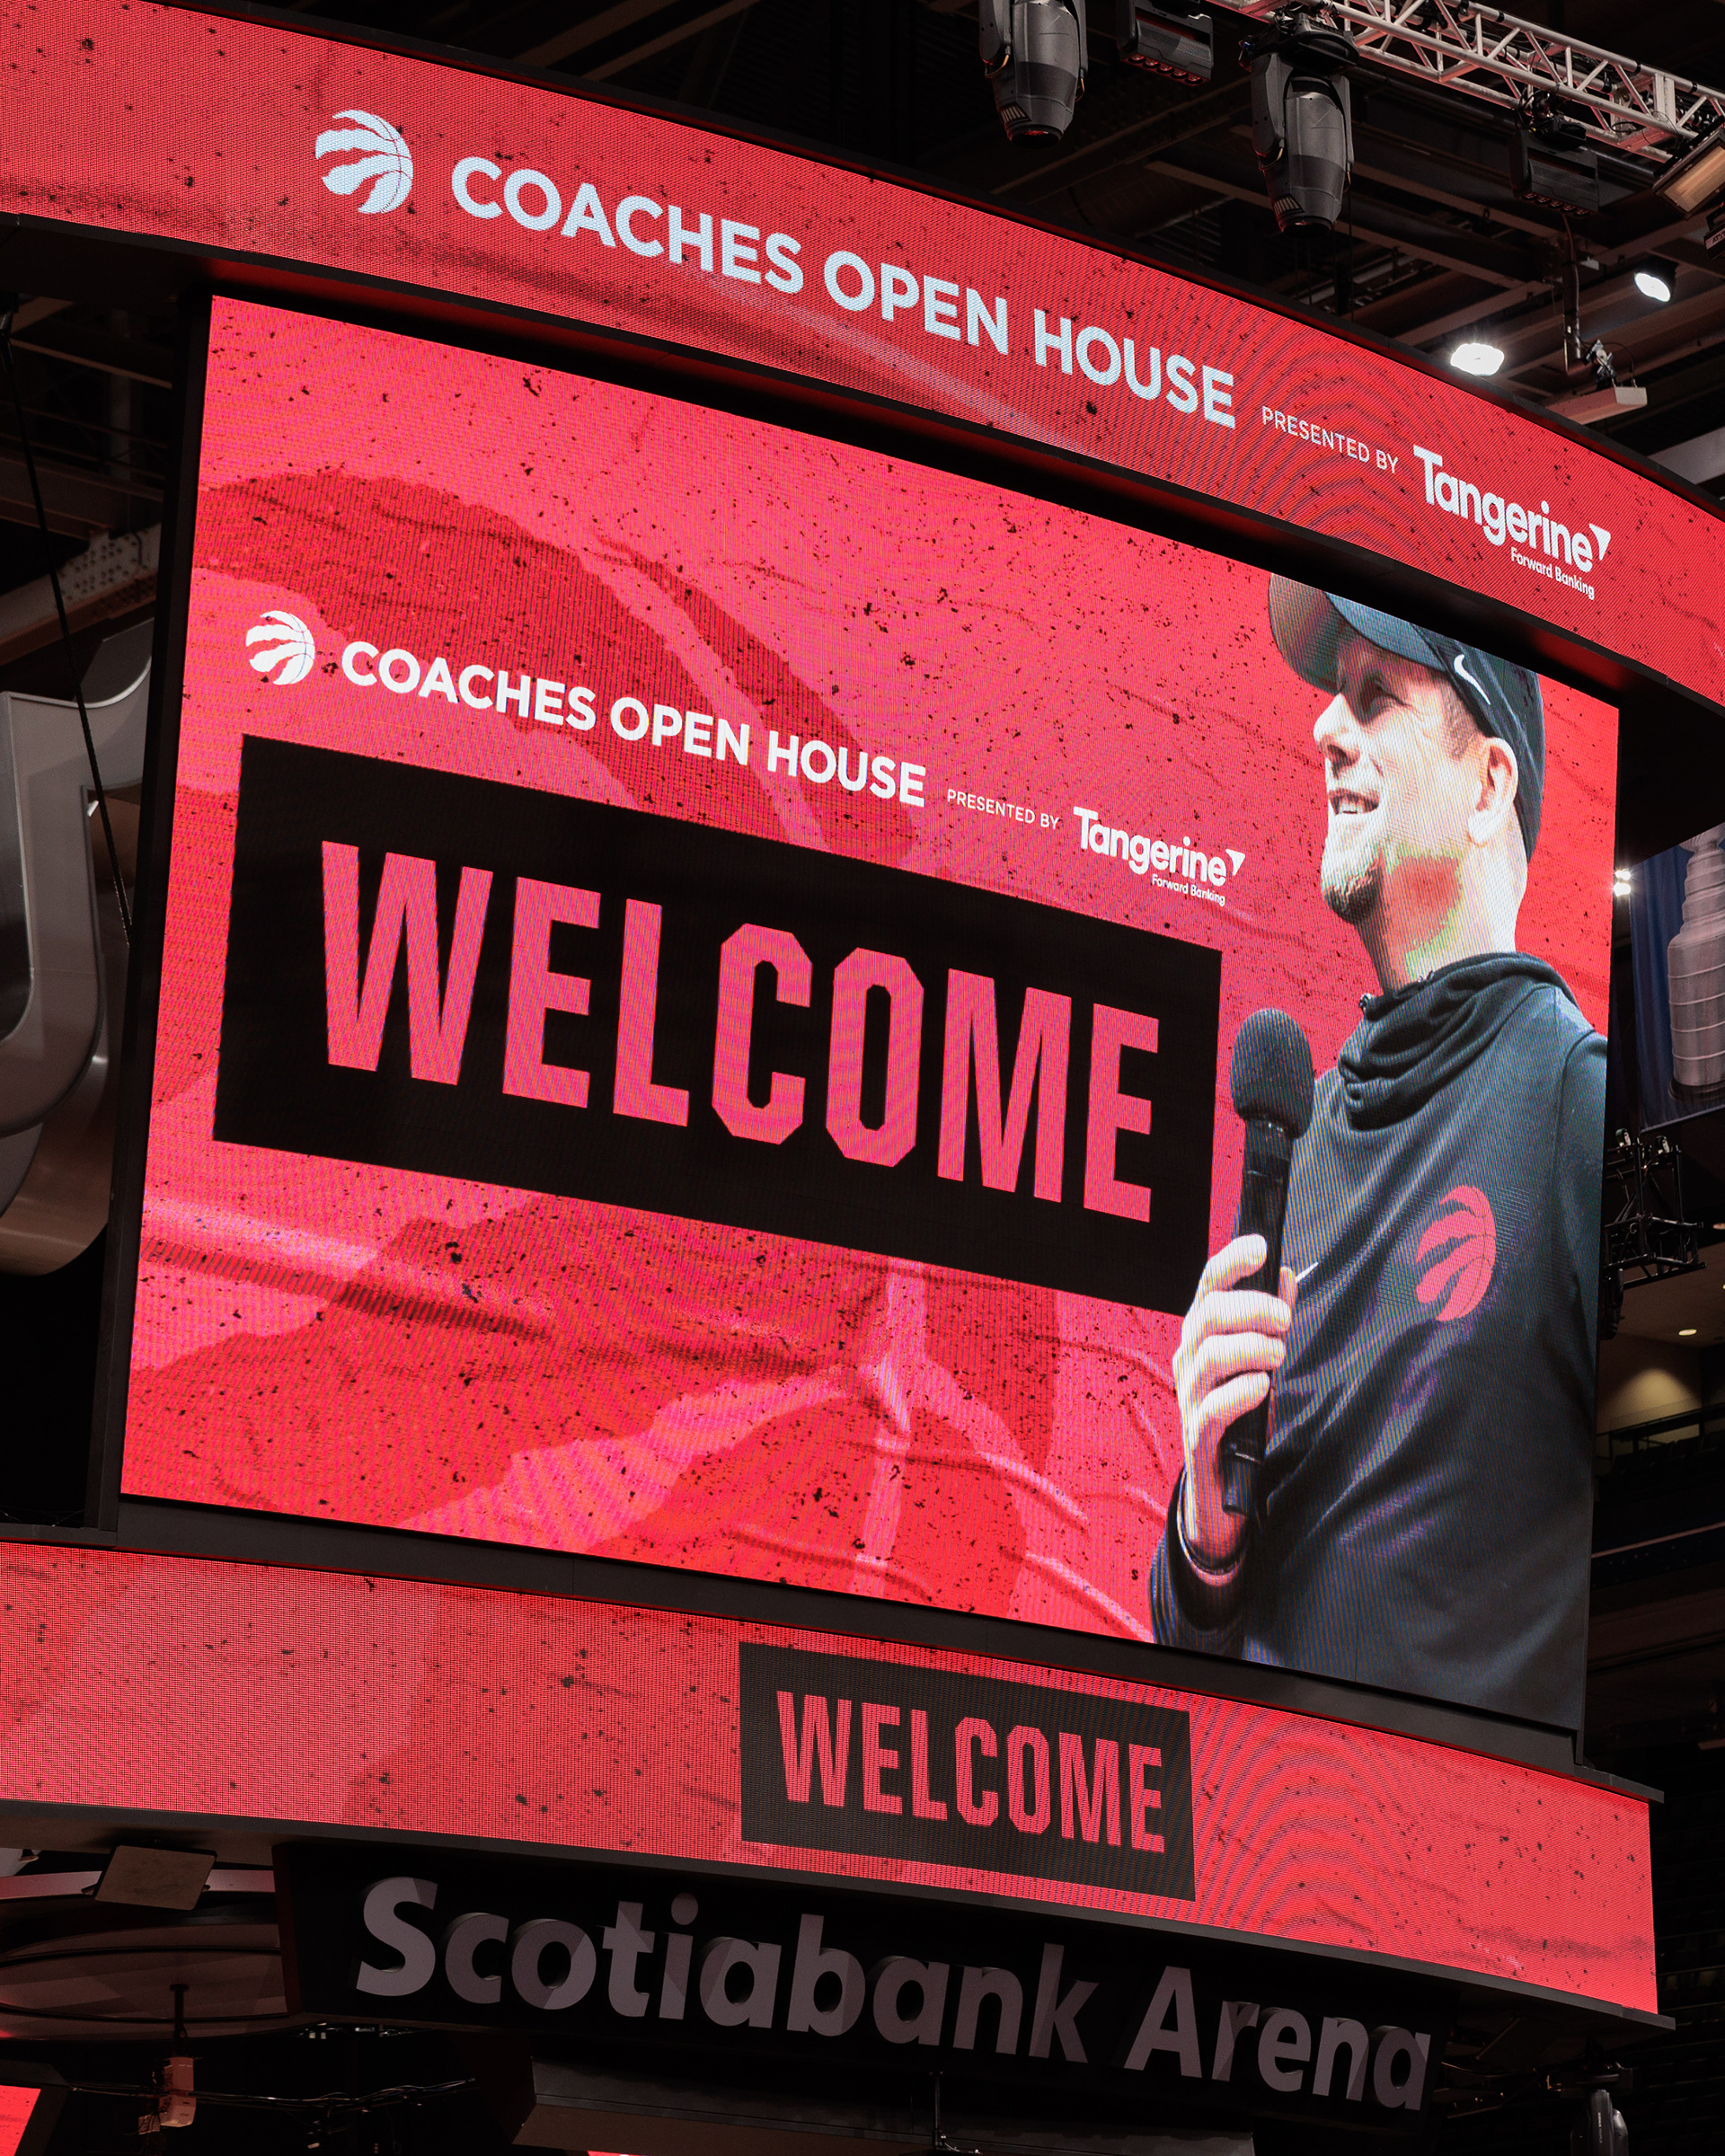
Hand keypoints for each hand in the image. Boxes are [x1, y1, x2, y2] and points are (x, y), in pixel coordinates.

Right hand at [1172, 1236, 1293, 1570]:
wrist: (1224, 1485)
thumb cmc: (1242, 1413)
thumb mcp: (1260, 1360)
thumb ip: (1270, 1319)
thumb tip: (1285, 1274)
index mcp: (1203, 1335)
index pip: (1208, 1288)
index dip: (1230, 1263)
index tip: (1259, 1246)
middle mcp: (1189, 1360)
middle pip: (1206, 1317)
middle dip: (1248, 1309)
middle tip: (1283, 1320)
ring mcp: (1189, 1398)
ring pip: (1208, 1358)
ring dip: (1249, 1349)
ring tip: (1278, 1355)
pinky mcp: (1198, 1437)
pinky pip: (1210, 1410)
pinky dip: (1238, 1394)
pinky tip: (1262, 1388)